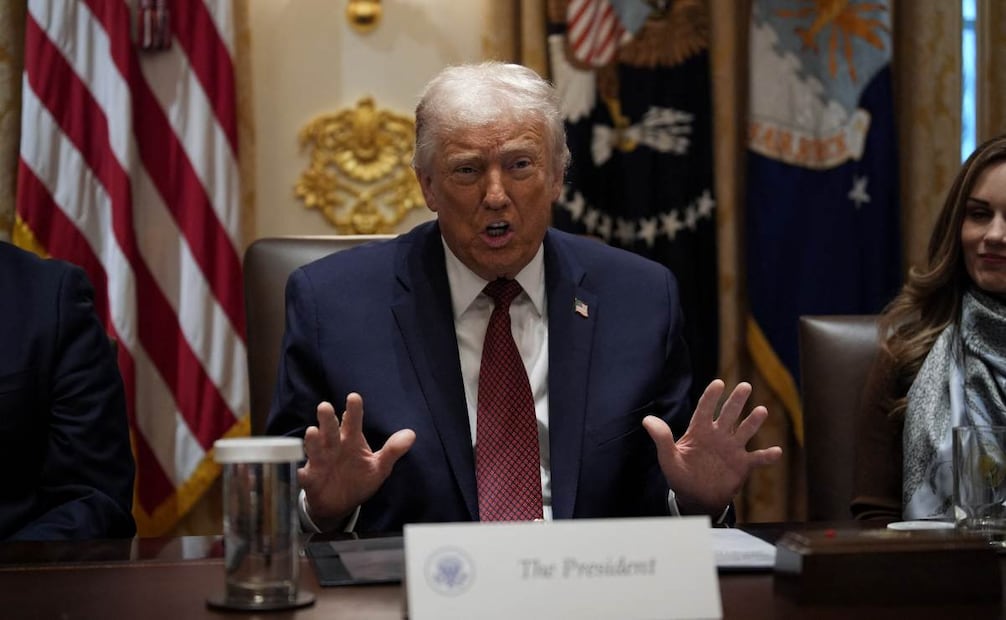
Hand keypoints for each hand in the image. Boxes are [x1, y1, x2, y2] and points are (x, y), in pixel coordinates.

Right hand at [298, 392, 415, 526]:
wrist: (340, 505)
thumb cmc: (358, 479)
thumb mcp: (379, 467)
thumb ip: (392, 450)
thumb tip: (411, 434)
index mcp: (351, 440)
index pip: (353, 422)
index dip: (353, 410)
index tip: (354, 397)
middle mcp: (334, 446)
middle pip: (330, 430)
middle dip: (327, 419)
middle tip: (325, 407)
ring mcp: (320, 461)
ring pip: (315, 448)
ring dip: (312, 441)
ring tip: (312, 431)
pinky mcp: (311, 479)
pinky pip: (304, 474)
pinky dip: (302, 471)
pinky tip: (301, 469)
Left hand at [642, 380, 781, 515]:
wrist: (696, 498)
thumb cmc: (680, 476)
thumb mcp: (668, 458)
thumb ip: (662, 438)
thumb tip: (647, 420)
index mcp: (699, 431)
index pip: (705, 409)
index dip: (711, 397)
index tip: (718, 383)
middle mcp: (718, 436)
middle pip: (729, 414)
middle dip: (736, 401)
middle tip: (745, 386)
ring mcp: (732, 449)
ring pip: (745, 431)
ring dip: (753, 422)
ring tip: (761, 410)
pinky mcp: (742, 465)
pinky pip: (757, 458)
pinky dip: (767, 456)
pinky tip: (776, 452)